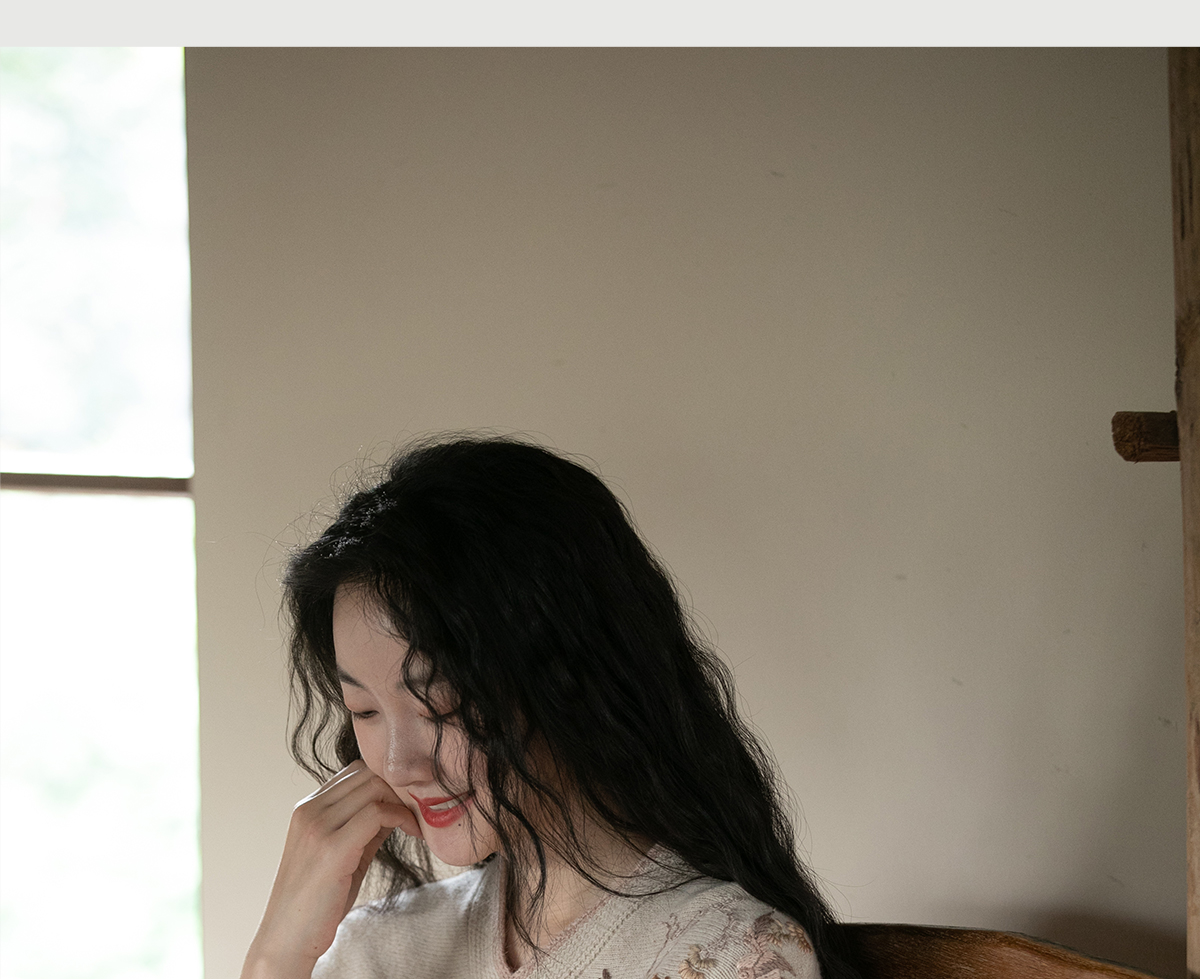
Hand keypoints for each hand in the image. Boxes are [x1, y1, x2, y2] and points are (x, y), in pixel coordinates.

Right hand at [241, 761, 420, 978]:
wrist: (286, 942)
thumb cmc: (317, 903)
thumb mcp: (343, 855)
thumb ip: (365, 827)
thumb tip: (397, 808)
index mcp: (307, 808)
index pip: (356, 771)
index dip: (388, 780)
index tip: (409, 800)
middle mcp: (309, 810)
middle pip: (367, 773)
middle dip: (399, 787)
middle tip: (421, 808)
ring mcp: (317, 826)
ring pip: (374, 787)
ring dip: (403, 800)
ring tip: (418, 822)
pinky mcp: (331, 848)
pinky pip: (376, 813)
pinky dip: (401, 816)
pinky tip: (412, 831)